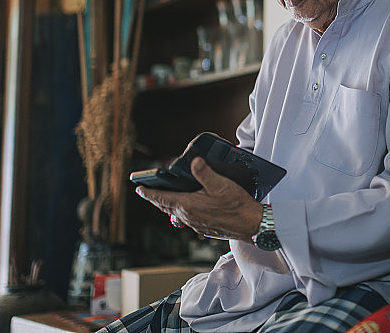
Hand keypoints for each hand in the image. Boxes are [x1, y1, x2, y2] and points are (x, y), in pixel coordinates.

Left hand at [136, 157, 262, 240]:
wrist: (251, 225)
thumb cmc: (237, 206)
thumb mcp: (220, 183)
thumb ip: (204, 172)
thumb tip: (193, 161)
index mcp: (188, 205)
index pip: (161, 198)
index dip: (148, 193)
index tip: (139, 188)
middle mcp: (188, 216)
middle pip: (165, 207)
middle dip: (156, 199)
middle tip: (148, 193)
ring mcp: (195, 224)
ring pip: (176, 213)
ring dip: (168, 205)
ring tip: (166, 198)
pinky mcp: (204, 228)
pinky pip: (186, 218)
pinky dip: (181, 211)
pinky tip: (189, 206)